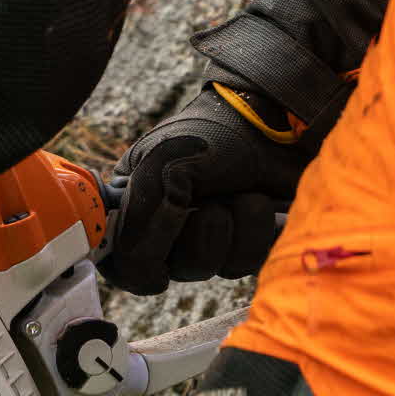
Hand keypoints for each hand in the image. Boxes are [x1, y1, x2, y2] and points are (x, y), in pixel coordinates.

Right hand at [97, 82, 306, 295]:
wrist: (273, 124)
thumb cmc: (210, 137)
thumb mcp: (161, 166)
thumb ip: (139, 215)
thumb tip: (139, 269)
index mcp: (134, 209)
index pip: (120, 262)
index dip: (137, 264)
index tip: (157, 256)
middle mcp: (167, 232)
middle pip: (172, 271)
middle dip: (198, 235)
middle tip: (210, 201)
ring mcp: (209, 241)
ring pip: (213, 269)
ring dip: (233, 228)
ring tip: (243, 194)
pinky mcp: (247, 247)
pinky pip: (249, 265)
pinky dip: (260, 232)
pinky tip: (264, 204)